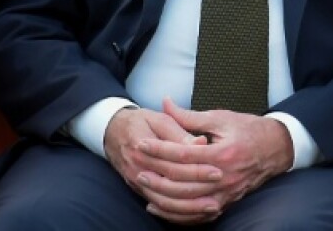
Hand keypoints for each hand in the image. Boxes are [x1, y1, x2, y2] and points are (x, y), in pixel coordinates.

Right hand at [103, 104, 222, 223]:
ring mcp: (138, 182)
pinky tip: (194, 213)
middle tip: (220, 190)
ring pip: (165, 202)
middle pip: (171, 186)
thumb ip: (179, 131)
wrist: (112, 131)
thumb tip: (201, 142)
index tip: (218, 169)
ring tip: (212, 206)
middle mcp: (138, 168)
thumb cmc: (139, 122)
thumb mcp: (159, 118)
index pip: (174, 163)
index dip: (197, 168)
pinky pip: (159, 207)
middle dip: (197, 189)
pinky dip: (177, 213)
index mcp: (143, 147)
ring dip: (189, 207)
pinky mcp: (139, 190)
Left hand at [135, 98, 292, 221]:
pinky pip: (198, 215)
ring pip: (188, 202)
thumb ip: (190, 116)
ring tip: (145, 185)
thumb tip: (165, 103)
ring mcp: (226, 193)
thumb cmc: (249, 129)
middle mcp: (224, 177)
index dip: (159, 149)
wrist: (277, 149)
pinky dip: (177, 214)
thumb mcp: (220, 117)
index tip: (141, 143)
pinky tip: (160, 207)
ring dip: (163, 196)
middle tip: (137, 166)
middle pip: (183, 181)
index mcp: (222, 153)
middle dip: (157, 174)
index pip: (183, 154)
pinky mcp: (226, 202)